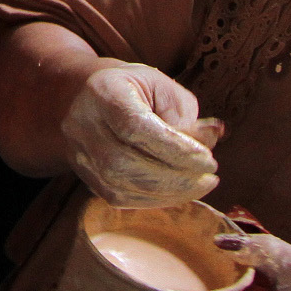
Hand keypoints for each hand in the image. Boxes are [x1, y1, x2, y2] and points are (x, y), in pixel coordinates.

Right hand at [60, 61, 224, 207]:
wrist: (91, 95)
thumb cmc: (136, 90)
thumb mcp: (165, 89)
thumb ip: (186, 116)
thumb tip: (212, 137)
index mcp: (103, 92)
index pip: (135, 127)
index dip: (175, 149)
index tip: (208, 160)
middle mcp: (82, 123)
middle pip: (124, 162)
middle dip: (175, 178)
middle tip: (210, 178)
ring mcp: (78, 151)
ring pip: (119, 186)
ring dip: (167, 193)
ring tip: (198, 185)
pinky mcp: (84, 174)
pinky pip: (117, 197)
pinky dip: (153, 200)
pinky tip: (177, 192)